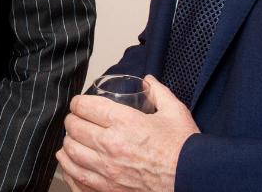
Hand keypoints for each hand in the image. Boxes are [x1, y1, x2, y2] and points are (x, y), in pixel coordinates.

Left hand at [56, 77, 197, 191]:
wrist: (194, 180)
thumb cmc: (184, 150)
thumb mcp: (175, 112)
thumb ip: (159, 92)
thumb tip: (149, 81)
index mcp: (124, 122)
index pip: (85, 107)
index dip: (78, 102)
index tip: (80, 103)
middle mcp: (111, 146)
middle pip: (74, 128)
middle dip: (72, 120)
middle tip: (76, 119)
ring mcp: (107, 170)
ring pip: (70, 152)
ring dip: (68, 142)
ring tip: (72, 139)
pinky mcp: (108, 189)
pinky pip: (77, 177)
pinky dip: (69, 168)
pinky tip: (70, 163)